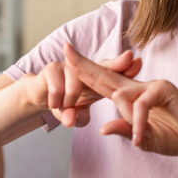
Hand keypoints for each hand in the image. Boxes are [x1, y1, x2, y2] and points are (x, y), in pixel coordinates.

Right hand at [22, 51, 142, 127]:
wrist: (39, 97)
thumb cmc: (65, 105)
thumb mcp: (75, 116)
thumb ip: (77, 118)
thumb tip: (70, 120)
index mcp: (96, 80)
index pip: (114, 74)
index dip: (125, 68)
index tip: (138, 62)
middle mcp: (85, 70)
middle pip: (103, 67)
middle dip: (118, 63)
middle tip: (130, 57)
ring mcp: (68, 67)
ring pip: (75, 85)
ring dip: (70, 101)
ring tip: (66, 111)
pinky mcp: (51, 69)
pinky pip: (57, 88)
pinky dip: (56, 101)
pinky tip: (54, 105)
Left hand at [64, 42, 177, 158]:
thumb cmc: (176, 137)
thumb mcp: (143, 139)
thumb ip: (124, 131)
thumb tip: (102, 129)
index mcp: (131, 96)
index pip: (102, 82)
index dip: (84, 72)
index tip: (66, 60)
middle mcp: (138, 86)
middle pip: (105, 74)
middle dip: (83, 64)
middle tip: (64, 50)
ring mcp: (151, 84)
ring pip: (121, 96)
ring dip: (127, 121)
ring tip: (140, 137)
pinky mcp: (164, 89)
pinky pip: (141, 105)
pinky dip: (140, 124)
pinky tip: (143, 139)